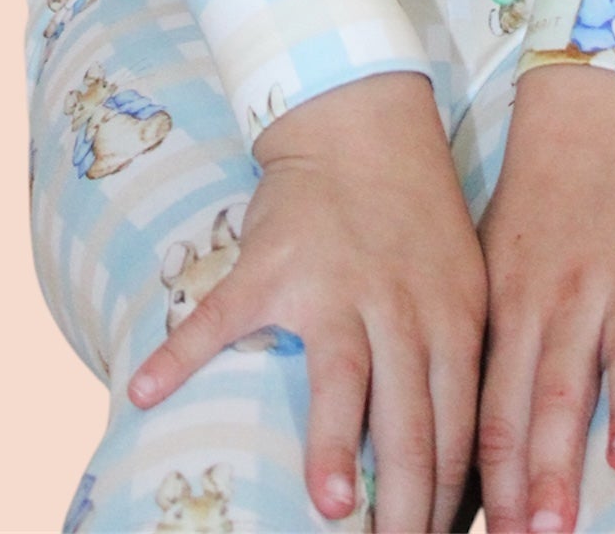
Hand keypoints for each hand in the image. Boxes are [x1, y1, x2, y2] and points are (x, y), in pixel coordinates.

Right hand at [127, 68, 486, 533]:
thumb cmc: (416, 217)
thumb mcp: (462, 284)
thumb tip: (468, 464)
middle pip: (411, 423)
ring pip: (342, 377)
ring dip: (335, 446)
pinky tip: (146, 392)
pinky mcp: (272, 265)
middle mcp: (399, 309)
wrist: (361, 119)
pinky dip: (180, 355)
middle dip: (408, 507)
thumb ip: (460, 362)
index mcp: (450, 321)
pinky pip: (222, 316)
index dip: (450, 500)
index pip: (459, 429)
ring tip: (330, 506)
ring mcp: (334, 286)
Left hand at [475, 65, 614, 533]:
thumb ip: (488, 360)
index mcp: (516, 306)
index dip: (496, 478)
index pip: (498, 406)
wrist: (591, 117)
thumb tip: (463, 455)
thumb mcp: (493, 278)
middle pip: (554, 388)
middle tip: (547, 531)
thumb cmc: (535, 218)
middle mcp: (572, 294)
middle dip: (549, 467)